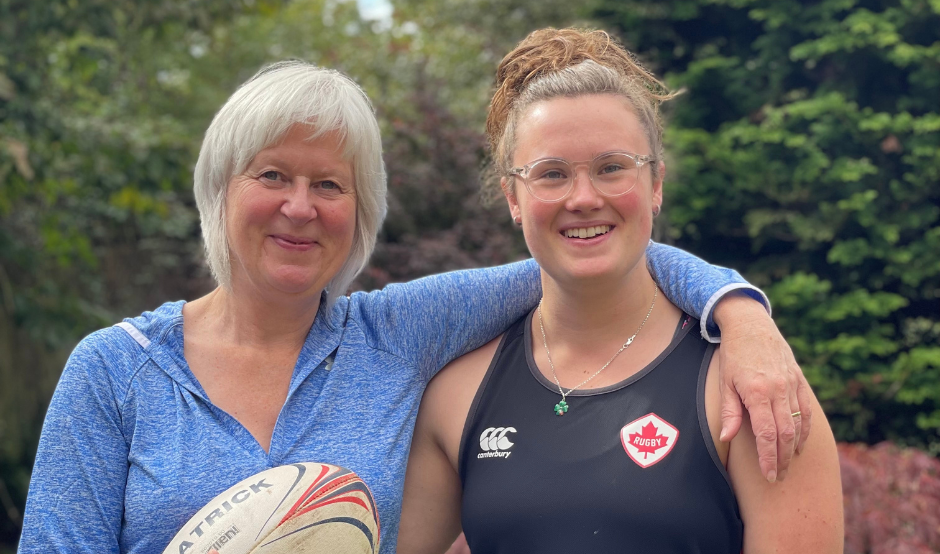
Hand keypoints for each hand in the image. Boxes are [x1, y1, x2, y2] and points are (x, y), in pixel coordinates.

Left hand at [713, 294, 812, 482]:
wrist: (751, 324)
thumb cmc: (733, 354)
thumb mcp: (724, 381)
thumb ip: (729, 411)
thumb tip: (726, 438)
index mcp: (757, 392)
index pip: (766, 434)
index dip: (768, 458)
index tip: (769, 476)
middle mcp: (777, 390)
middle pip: (785, 434)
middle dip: (783, 459)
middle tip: (778, 477)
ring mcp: (791, 384)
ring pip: (799, 424)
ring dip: (795, 448)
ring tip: (787, 464)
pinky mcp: (799, 379)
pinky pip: (807, 409)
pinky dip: (806, 429)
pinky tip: (800, 443)